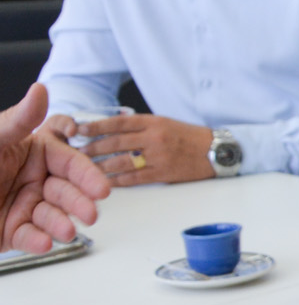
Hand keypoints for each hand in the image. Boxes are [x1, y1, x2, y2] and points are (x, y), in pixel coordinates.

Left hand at [0, 85, 111, 251]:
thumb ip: (18, 120)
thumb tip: (41, 90)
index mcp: (32, 153)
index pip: (68, 162)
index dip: (86, 175)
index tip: (100, 188)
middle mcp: (32, 180)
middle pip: (66, 191)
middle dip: (79, 203)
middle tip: (89, 213)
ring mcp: (23, 206)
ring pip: (52, 216)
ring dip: (61, 223)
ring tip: (66, 231)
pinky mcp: (12, 232)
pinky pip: (30, 237)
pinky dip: (38, 240)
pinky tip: (42, 241)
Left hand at [79, 113, 214, 184]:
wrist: (216, 151)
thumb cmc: (189, 137)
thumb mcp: (165, 123)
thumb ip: (141, 126)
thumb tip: (111, 131)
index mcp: (154, 122)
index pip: (118, 122)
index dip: (96, 126)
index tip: (79, 130)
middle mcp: (154, 137)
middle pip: (115, 143)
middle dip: (92, 148)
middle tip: (76, 152)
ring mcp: (158, 156)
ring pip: (121, 162)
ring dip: (101, 166)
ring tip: (86, 169)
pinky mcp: (163, 173)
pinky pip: (134, 178)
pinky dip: (118, 180)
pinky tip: (107, 181)